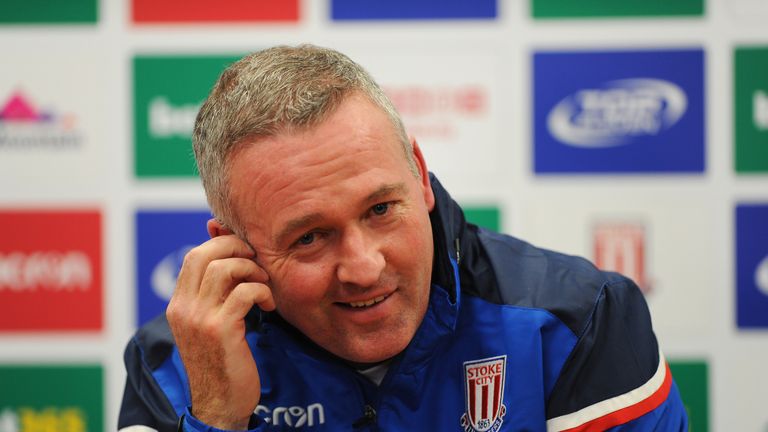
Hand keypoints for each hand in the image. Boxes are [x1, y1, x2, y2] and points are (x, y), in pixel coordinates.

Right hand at [166, 223, 274, 430]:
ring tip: (263, 284)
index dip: (222, 244)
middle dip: (237, 248)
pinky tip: (268, 304)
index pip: (194, 255)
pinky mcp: (221, 331)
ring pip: (224, 268)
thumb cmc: (221, 361)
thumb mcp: (209, 324)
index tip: (246, 253)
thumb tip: (230, 260)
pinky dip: (261, 291)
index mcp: (178, 305)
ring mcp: (200, 319)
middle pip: (204, 253)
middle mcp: (184, 308)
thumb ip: (214, 293)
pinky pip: (244, 293)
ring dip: (252, 270)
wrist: (220, 403)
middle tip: (257, 261)